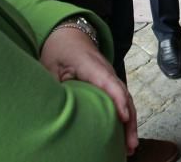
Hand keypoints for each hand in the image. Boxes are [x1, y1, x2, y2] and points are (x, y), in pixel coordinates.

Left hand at [40, 28, 137, 154]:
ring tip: (130, 146)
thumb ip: (54, 85)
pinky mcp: (109, 83)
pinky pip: (121, 99)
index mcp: (92, 65)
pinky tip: (124, 134)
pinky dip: (126, 116)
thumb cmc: (59, 50)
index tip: (122, 117)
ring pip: (126, 99)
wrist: (69, 35)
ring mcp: (110, 76)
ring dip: (130, 122)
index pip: (109, 83)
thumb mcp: (50, 66)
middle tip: (130, 144)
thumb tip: (53, 109)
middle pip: (123, 95)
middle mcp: (106, 71)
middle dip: (129, 120)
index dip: (117, 100)